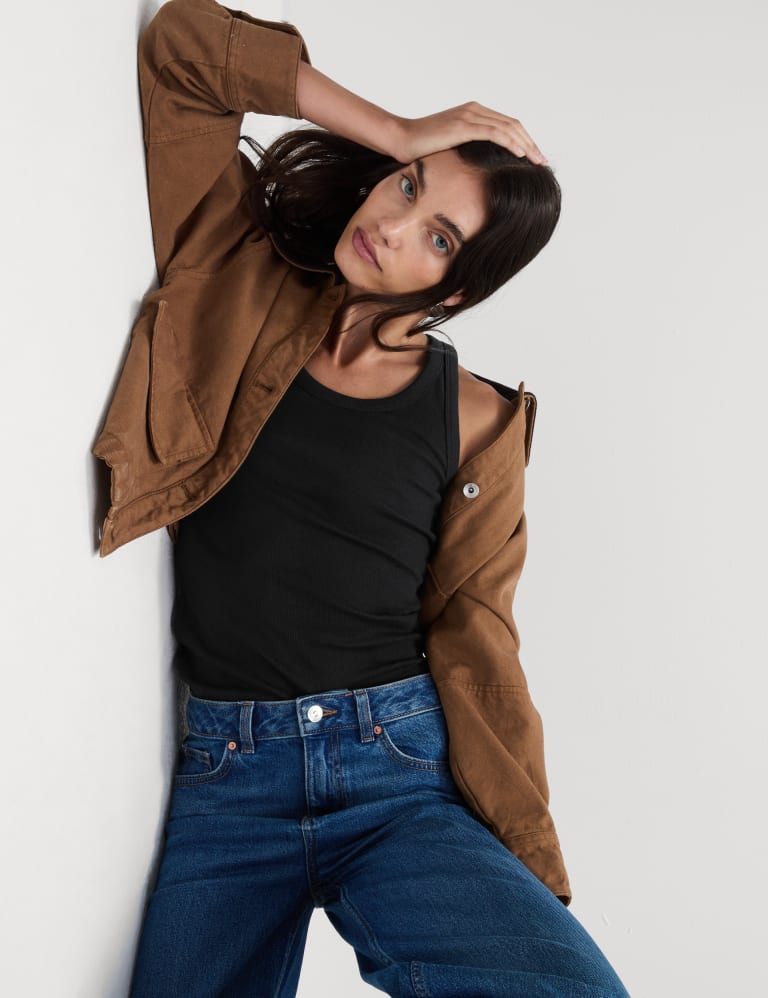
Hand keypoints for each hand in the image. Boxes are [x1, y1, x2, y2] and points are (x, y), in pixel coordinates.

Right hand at [392, 103, 547, 164]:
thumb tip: (482, 166)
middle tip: (543, 161)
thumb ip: (468, 149)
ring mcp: (469, 116)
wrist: (401, 139)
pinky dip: (510, 142)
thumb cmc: (421, 148)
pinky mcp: (463, 125)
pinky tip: (521, 154)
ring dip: (526, 145)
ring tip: (538, 160)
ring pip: (508, 128)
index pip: (507, 125)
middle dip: (531, 143)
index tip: (535, 157)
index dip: (524, 140)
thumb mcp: (450, 147)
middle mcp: (474, 110)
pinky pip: (494, 132)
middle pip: (512, 124)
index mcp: (473, 113)